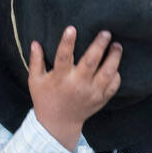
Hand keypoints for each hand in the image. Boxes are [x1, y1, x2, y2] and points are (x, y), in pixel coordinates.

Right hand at [29, 26, 122, 151]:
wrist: (58, 124)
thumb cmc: (45, 99)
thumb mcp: (35, 81)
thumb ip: (35, 61)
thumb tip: (35, 42)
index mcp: (60, 79)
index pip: (63, 57)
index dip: (67, 42)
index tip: (72, 28)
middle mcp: (77, 85)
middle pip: (91, 62)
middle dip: (99, 45)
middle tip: (106, 32)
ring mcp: (91, 93)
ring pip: (107, 73)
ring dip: (114, 57)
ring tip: (117, 46)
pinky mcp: (100, 100)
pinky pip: (113, 85)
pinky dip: (116, 75)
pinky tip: (115, 66)